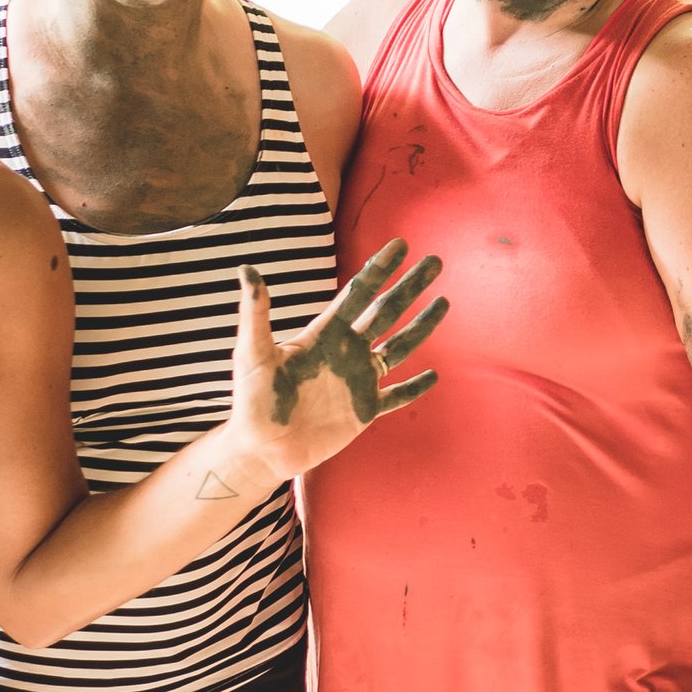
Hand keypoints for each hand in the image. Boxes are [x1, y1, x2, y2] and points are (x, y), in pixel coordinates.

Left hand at [229, 239, 447, 479]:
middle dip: (411, 286)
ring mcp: (358, 380)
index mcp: (325, 334)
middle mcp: (346, 351)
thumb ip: (255, 313)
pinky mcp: (364, 410)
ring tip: (444, 303)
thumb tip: (247, 269)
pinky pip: (397, 395)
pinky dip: (415, 387)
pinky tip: (434, 376)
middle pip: (387, 311)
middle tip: (434, 261)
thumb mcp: (252, 354)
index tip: (400, 244)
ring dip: (422, 326)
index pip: (359, 292)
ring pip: (399, 346)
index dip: (380, 268)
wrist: (262, 448)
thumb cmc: (252, 400)